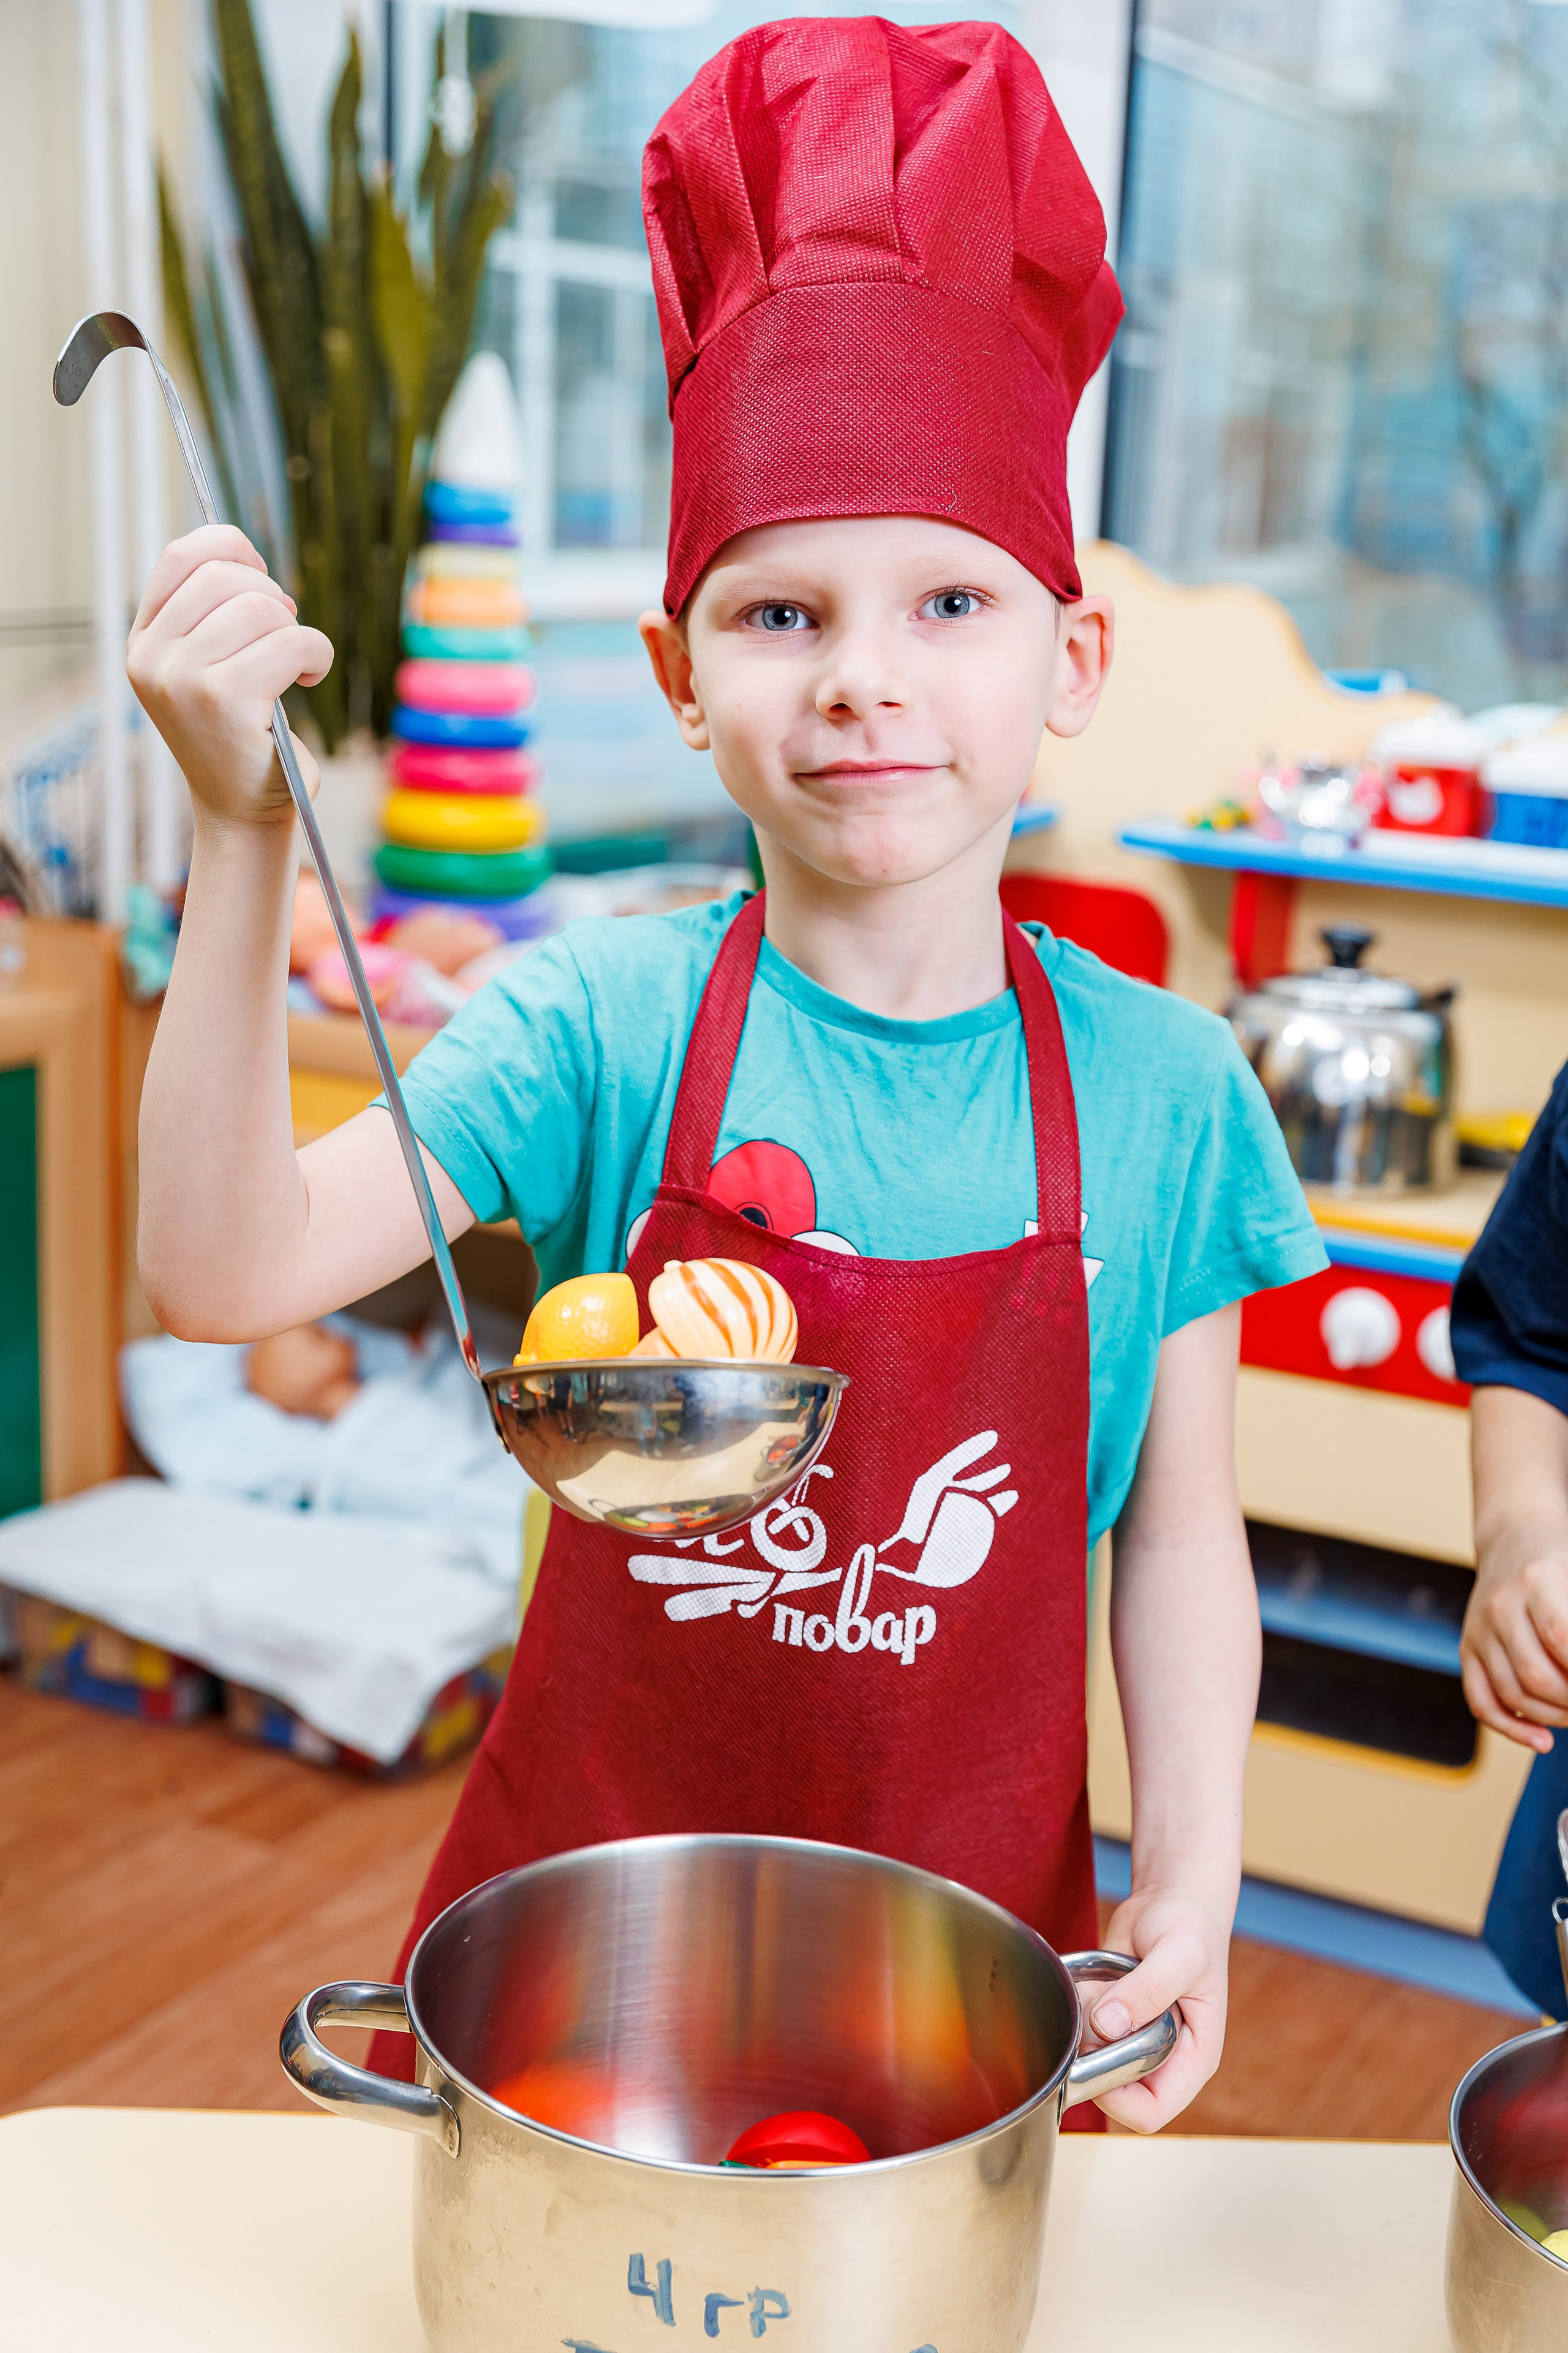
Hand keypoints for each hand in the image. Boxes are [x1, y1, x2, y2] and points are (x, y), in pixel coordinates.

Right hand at [127, 525, 332, 827]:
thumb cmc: (239, 738)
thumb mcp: (209, 669)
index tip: (262, 577)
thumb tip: (251, 564)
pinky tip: (310, 676)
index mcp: (144, 642)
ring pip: (261, 608)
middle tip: (286, 633)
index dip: (231, 548)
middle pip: (226, 576)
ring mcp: (183, 678)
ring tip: (298, 663)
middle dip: (271, 596)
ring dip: (297, 631)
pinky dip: (317, 654)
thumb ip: (213, 615)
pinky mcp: (225, 698)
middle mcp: (153, 657)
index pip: (181, 556)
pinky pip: (293, 642)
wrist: (243, 812)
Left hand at [1087, 1880, 1229, 2129]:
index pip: (1152, 2112)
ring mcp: (1131, 2038)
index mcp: (1192, 2059)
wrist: (1172, 1898)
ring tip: (1104, 1980)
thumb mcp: (1179, 1956)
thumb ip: (1146, 1991)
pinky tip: (1096, 1972)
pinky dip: (1078, 2002)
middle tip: (1096, 2008)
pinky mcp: (1109, 2018)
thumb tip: (1106, 2026)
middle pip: (1113, 2091)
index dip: (1119, 2099)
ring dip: (1083, 2022)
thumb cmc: (1191, 1927)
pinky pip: (1079, 2027)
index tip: (1097, 2057)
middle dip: (1093, 2053)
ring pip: (1089, 2058)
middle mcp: (1160, 2057)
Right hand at [1461, 1523, 1567, 1752]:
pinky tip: (1541, 1738)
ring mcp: (1479, 1628)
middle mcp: (1500, 1606)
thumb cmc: (1560, 1558)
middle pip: (1537, 1677)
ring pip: (1512, 1695)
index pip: (1561, 1640)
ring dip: (1553, 1718)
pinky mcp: (1467, 1646)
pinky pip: (1480, 1700)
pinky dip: (1510, 1729)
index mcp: (1537, 1581)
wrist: (1514, 1535)